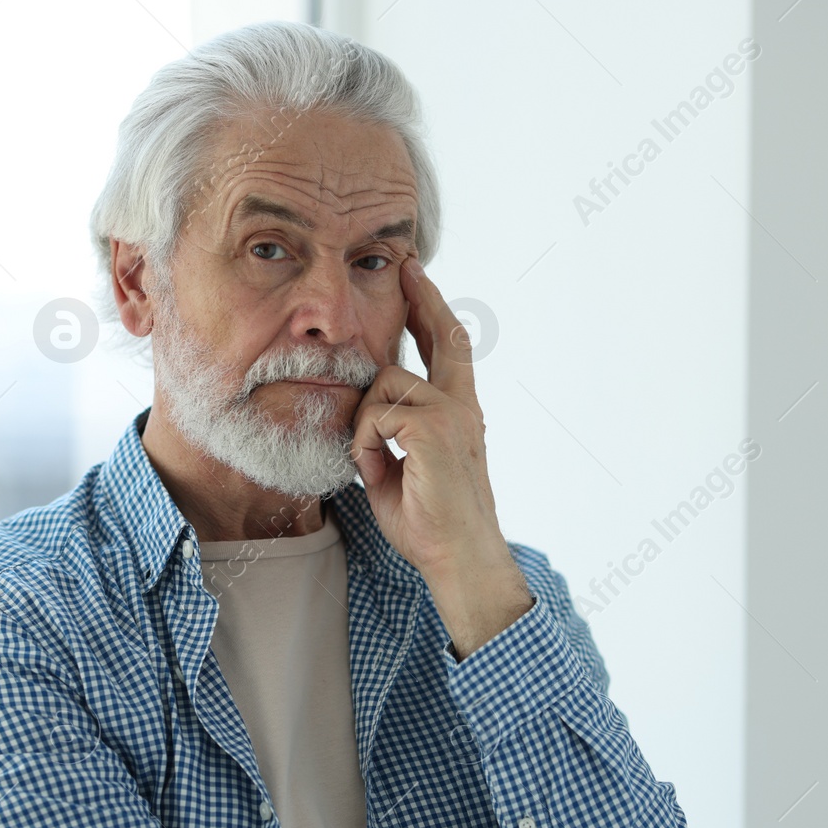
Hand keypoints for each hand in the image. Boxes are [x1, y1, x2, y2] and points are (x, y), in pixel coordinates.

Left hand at [351, 256, 529, 657]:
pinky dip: (366, 445)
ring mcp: (453, 415)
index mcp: (460, 415)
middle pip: (443, 336)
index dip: (433, 312)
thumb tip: (363, 418)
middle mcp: (463, 407)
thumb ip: (388, 437)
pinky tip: (377, 472)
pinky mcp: (435, 429)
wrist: (458, 559)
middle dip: (423, 298)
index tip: (418, 279)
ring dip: (366, 424)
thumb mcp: (400, 470)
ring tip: (374, 465)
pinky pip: (376, 416)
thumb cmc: (430, 526)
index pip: (448, 350)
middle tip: (408, 268)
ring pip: (386, 384)